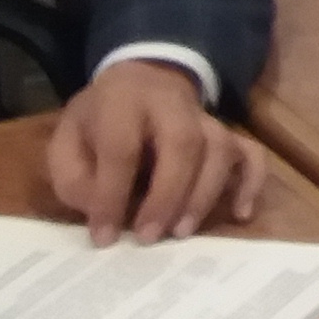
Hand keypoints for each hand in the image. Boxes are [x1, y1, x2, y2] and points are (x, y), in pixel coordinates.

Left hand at [47, 58, 268, 247]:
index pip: (121, 147)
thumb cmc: (99, 121)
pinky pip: (251, 153)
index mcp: (122, 102)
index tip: (104, 236)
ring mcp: (205, 118)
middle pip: (183, 142)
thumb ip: (75, 177)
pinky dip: (251, 184)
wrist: (139, 82)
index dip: (111, 195)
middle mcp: (170, 105)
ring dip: (204, 194)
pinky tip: (241, 214)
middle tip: (149, 237)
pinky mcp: (227, 133)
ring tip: (181, 232)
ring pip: (220, 149)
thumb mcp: (66, 140)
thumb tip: (102, 214)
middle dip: (167, 195)